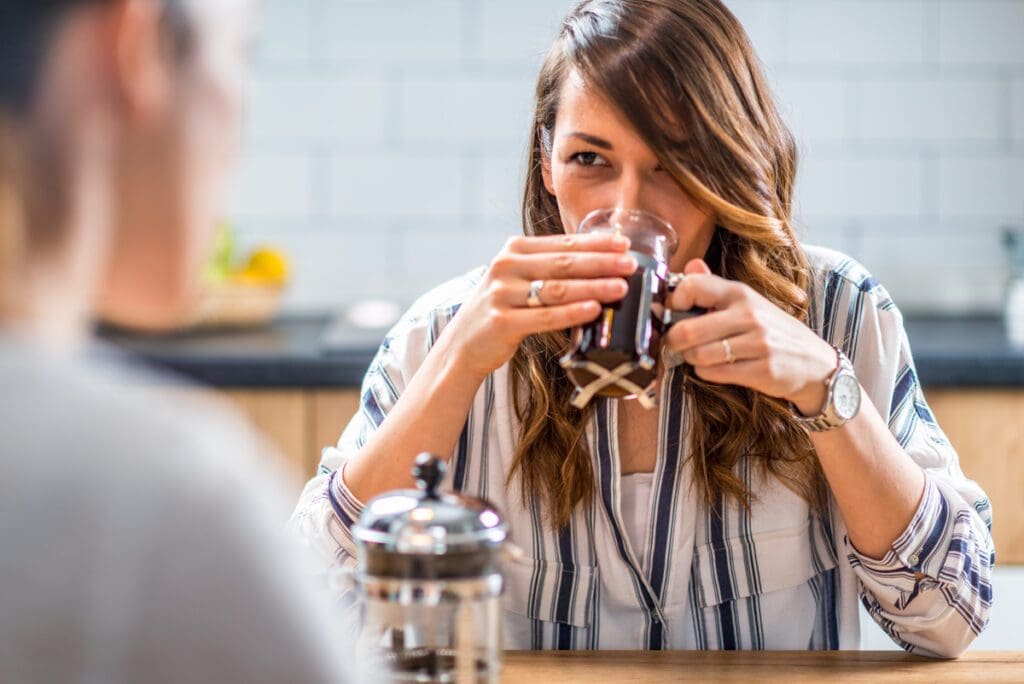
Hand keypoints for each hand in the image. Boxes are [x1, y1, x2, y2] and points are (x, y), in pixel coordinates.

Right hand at [442, 234, 637, 378]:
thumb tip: (602, 264)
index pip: (562, 243)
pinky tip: (593, 310)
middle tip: (631, 265)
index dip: (595, 243)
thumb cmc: (502, 309)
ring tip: (620, 287)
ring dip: (592, 287)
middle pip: (563, 263)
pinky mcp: (502, 322)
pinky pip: (544, 317)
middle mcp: (506, 267)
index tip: (624, 244)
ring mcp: (502, 294)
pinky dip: (572, 313)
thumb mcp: (519, 279)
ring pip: (557, 289)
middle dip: (601, 263)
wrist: (464, 343)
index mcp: (514, 250)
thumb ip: (549, 268)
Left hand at [664, 259, 837, 414]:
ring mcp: (758, 343)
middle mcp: (749, 315)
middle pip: (688, 329)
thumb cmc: (772, 330)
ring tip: (697, 356)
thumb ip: (714, 286)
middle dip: (673, 339)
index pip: (693, 286)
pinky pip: (714, 373)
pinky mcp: (762, 370)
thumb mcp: (747, 302)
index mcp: (740, 293)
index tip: (673, 312)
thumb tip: (690, 264)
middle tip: (675, 342)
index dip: (674, 301)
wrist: (815, 362)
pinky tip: (713, 367)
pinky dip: (705, 372)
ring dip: (690, 358)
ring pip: (698, 354)